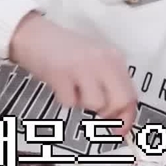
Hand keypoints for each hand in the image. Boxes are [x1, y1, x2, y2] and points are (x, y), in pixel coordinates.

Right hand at [9, 11, 137, 133]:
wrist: (34, 35)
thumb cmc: (63, 52)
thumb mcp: (94, 62)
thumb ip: (109, 83)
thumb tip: (118, 117)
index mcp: (113, 58)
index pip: (131, 93)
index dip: (127, 117)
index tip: (120, 131)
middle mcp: (103, 61)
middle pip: (120, 101)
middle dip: (108, 113)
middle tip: (93, 109)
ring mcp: (83, 66)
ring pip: (95, 104)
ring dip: (81, 103)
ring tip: (72, 87)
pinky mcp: (62, 73)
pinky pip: (70, 102)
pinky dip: (64, 99)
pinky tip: (59, 83)